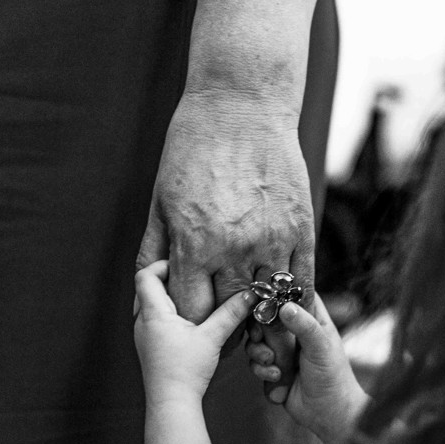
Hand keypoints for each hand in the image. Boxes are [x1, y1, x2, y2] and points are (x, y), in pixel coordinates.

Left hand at [134, 260, 255, 407]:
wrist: (172, 404)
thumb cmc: (187, 372)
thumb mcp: (213, 337)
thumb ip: (231, 313)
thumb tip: (250, 295)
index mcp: (153, 313)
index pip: (145, 274)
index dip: (161, 264)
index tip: (183, 265)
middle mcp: (142, 322)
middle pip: (146, 288)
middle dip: (167, 279)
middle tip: (191, 278)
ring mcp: (143, 336)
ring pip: (150, 305)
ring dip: (168, 298)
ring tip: (193, 299)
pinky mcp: (149, 348)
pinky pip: (153, 321)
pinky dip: (167, 315)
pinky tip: (188, 323)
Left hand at [136, 91, 315, 403]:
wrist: (241, 106)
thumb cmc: (191, 149)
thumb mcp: (161, 200)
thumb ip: (155, 251)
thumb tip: (143, 294)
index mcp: (194, 244)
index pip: (192, 311)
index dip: (192, 326)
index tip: (195, 331)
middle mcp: (234, 249)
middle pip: (231, 314)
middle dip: (226, 329)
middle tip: (229, 336)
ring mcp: (272, 241)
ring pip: (269, 302)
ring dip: (263, 318)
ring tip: (257, 323)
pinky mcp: (301, 230)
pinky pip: (301, 281)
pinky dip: (292, 298)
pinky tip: (283, 302)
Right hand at [245, 296, 367, 443]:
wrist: (330, 415)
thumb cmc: (334, 378)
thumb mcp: (321, 348)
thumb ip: (305, 326)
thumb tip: (285, 306)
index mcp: (312, 320)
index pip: (291, 294)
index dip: (275, 293)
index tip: (263, 299)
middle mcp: (295, 332)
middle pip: (265, 318)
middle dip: (259, 330)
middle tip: (259, 338)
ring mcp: (283, 351)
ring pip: (256, 342)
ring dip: (259, 354)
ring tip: (273, 365)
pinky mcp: (273, 370)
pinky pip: (257, 364)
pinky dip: (263, 372)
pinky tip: (278, 380)